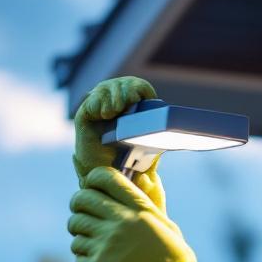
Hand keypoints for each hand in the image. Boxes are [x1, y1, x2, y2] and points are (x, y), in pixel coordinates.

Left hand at [68, 167, 217, 261]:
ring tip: (94, 244)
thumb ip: (149, 201)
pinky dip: (85, 261)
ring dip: (81, 236)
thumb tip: (143, 176)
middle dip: (78, 206)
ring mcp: (108, 244)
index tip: (92, 188)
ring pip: (75, 228)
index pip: (104, 178)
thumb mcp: (166, 224)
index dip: (93, 180)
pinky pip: (78, 256)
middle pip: (81, 199)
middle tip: (84, 215)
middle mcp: (121, 221)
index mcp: (139, 208)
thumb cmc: (174, 260)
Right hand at [72, 76, 166, 211]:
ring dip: (111, 96)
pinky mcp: (86, 114)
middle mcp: (118, 103)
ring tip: (112, 111)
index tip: (138, 98)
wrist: (106, 177)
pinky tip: (103, 113)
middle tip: (124, 104)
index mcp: (135, 107)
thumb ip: (156, 144)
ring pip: (107, 88)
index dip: (139, 89)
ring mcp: (101, 107)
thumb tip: (174, 137)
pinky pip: (91, 99)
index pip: (139, 87)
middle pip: (123, 84)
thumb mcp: (147, 152)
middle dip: (124, 90)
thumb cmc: (128, 164)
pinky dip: (97, 102)